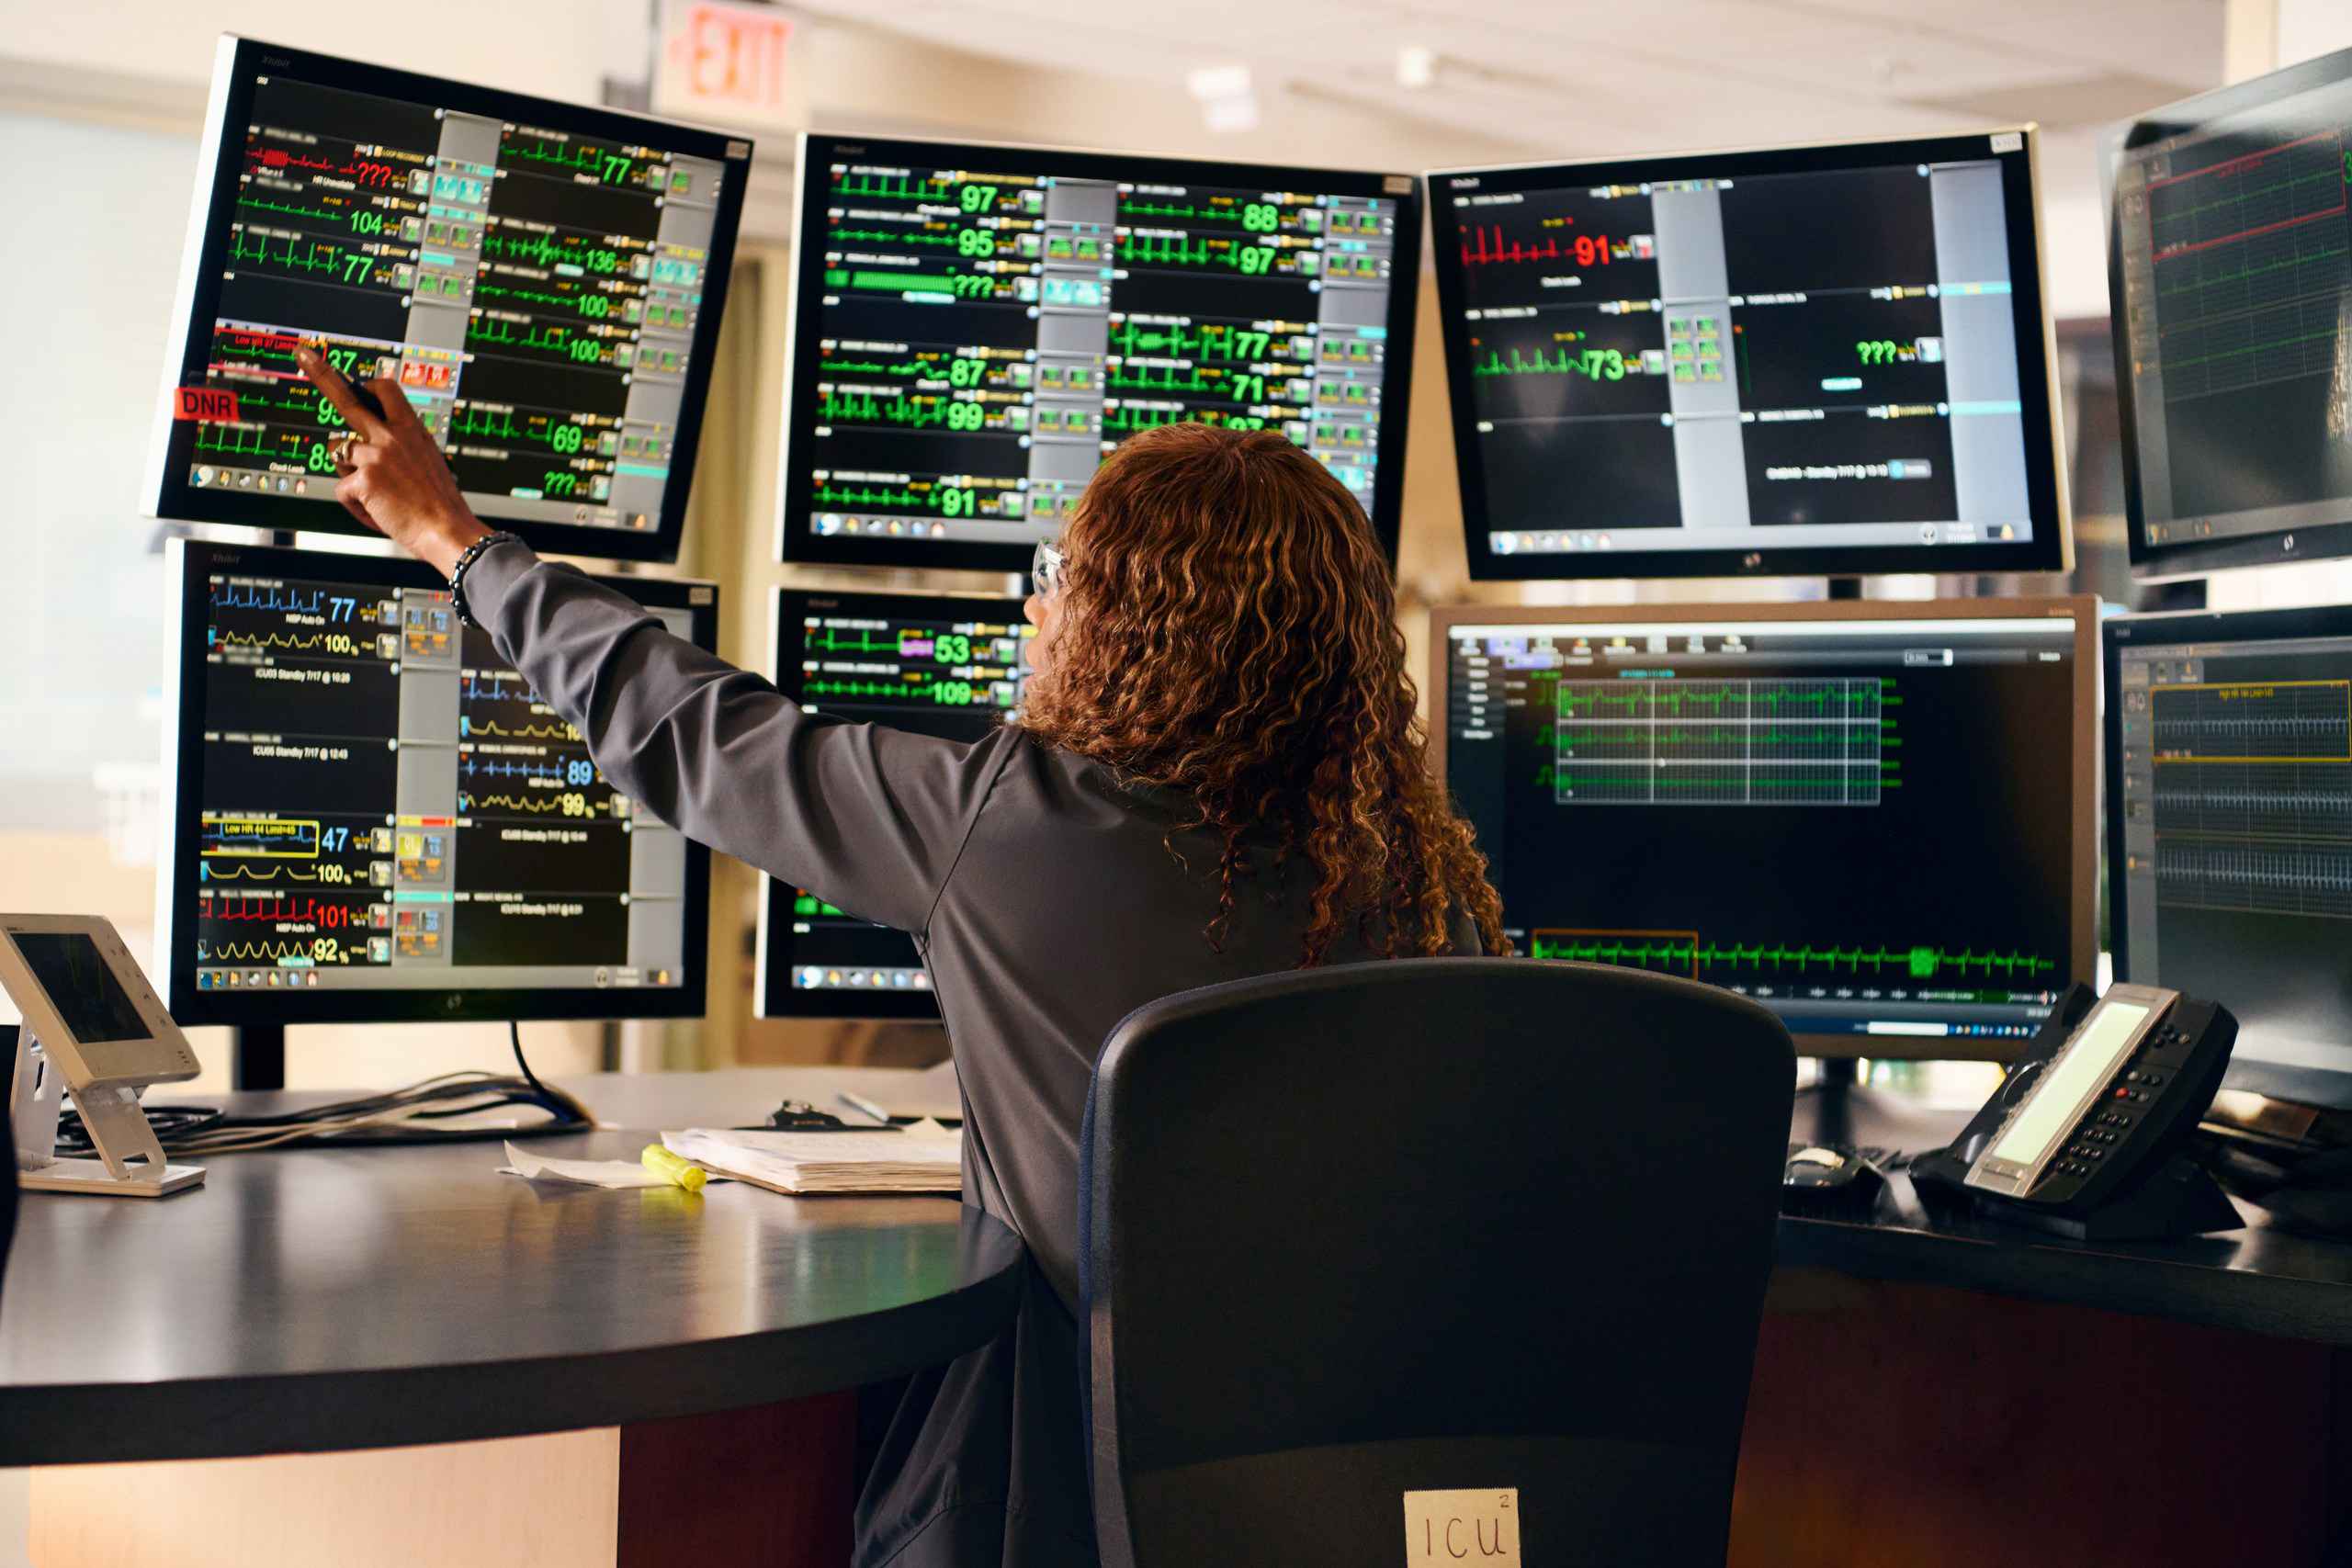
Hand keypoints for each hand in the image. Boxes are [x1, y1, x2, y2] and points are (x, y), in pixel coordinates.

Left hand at [295, 345, 489, 576]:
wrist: (448, 530)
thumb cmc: (440, 505)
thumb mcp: (428, 463)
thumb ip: (401, 448)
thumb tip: (368, 448)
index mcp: (411, 430)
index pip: (387, 390)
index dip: (369, 385)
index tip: (360, 380)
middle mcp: (391, 437)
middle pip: (347, 399)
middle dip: (321, 374)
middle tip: (304, 354)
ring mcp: (375, 456)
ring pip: (338, 454)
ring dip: (349, 474)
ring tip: (376, 495)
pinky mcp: (364, 480)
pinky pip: (342, 490)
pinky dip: (357, 507)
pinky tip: (379, 513)